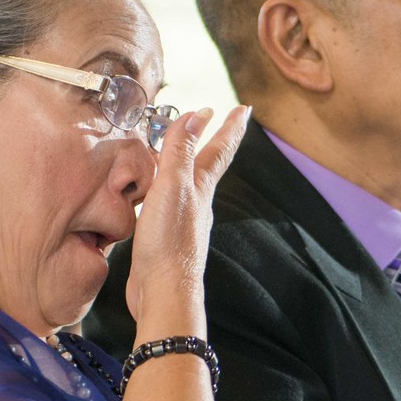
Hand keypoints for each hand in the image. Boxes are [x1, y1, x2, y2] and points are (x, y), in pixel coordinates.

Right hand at [125, 105, 251, 336]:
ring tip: (181, 149)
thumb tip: (197, 114)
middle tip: (219, 120)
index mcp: (201, 187)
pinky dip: (164, 187)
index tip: (244, 108)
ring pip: (188, 183)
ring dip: (186, 162)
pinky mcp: (167, 237)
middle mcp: (197, 202)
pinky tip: (156, 191)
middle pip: (208, 164)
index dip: (231, 127)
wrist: (163, 292)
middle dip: (214, 140)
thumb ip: (180, 150)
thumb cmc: (170, 242)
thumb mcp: (173, 187)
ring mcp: (183, 221)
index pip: (220, 149)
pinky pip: (168, 202)